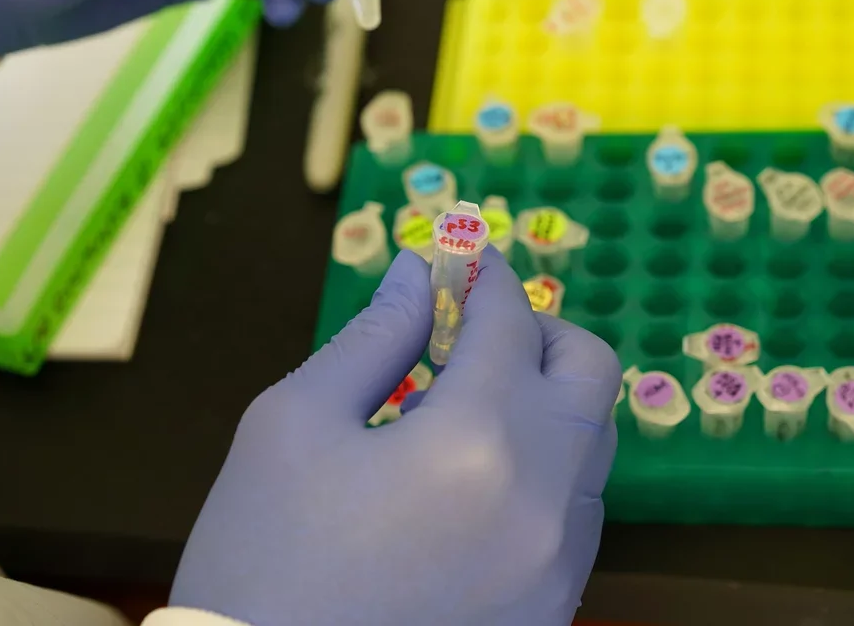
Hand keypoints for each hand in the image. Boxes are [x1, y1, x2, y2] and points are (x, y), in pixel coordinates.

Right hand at [170, 248, 621, 625]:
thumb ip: (372, 338)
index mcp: (480, 438)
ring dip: (543, 406)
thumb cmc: (262, 564)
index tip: (462, 262)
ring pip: (591, 446)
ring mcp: (563, 562)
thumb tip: (414, 274)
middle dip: (538, 333)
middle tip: (476, 336)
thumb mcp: (292, 428)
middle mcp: (547, 496)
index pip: (510, 323)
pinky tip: (473, 491)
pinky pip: (576, 515)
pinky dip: (542, 475)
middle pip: (588, 373)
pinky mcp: (557, 609)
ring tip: (460, 420)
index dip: (485, 279)